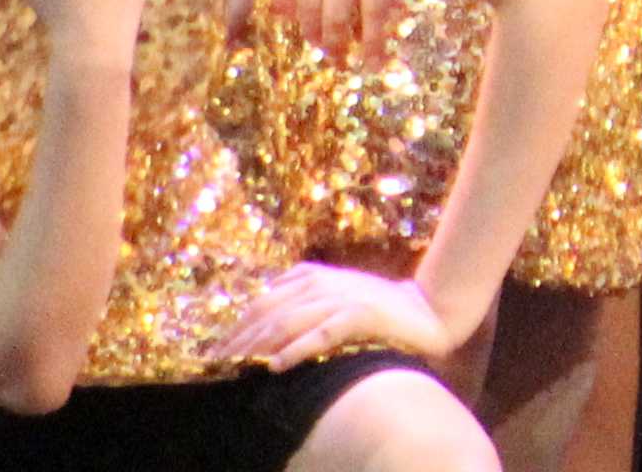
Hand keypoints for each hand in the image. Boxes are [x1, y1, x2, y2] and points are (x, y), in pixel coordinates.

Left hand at [222, 259, 469, 368]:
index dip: (235, 327)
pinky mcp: (361, 315)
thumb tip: (259, 324)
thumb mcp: (334, 296)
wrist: (427, 309)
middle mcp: (323, 283)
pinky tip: (276, 365)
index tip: (214, 353)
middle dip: (238, 340)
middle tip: (216, 366)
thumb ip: (301, 301)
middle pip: (268, 311)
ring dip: (257, 346)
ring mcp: (342, 298)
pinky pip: (321, 334)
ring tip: (235, 367)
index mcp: (312, 276)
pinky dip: (296, 349)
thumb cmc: (377, 308)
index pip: (262, 301)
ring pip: (288, 321)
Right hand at [267, 0, 407, 62]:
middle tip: (341, 58)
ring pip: (306, 0)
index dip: (373, 40)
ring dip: (311, 28)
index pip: (374, 6)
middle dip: (338, 40)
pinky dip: (281, 1)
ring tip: (320, 44)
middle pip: (336, 10)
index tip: (372, 64)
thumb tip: (395, 7)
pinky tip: (286, 17)